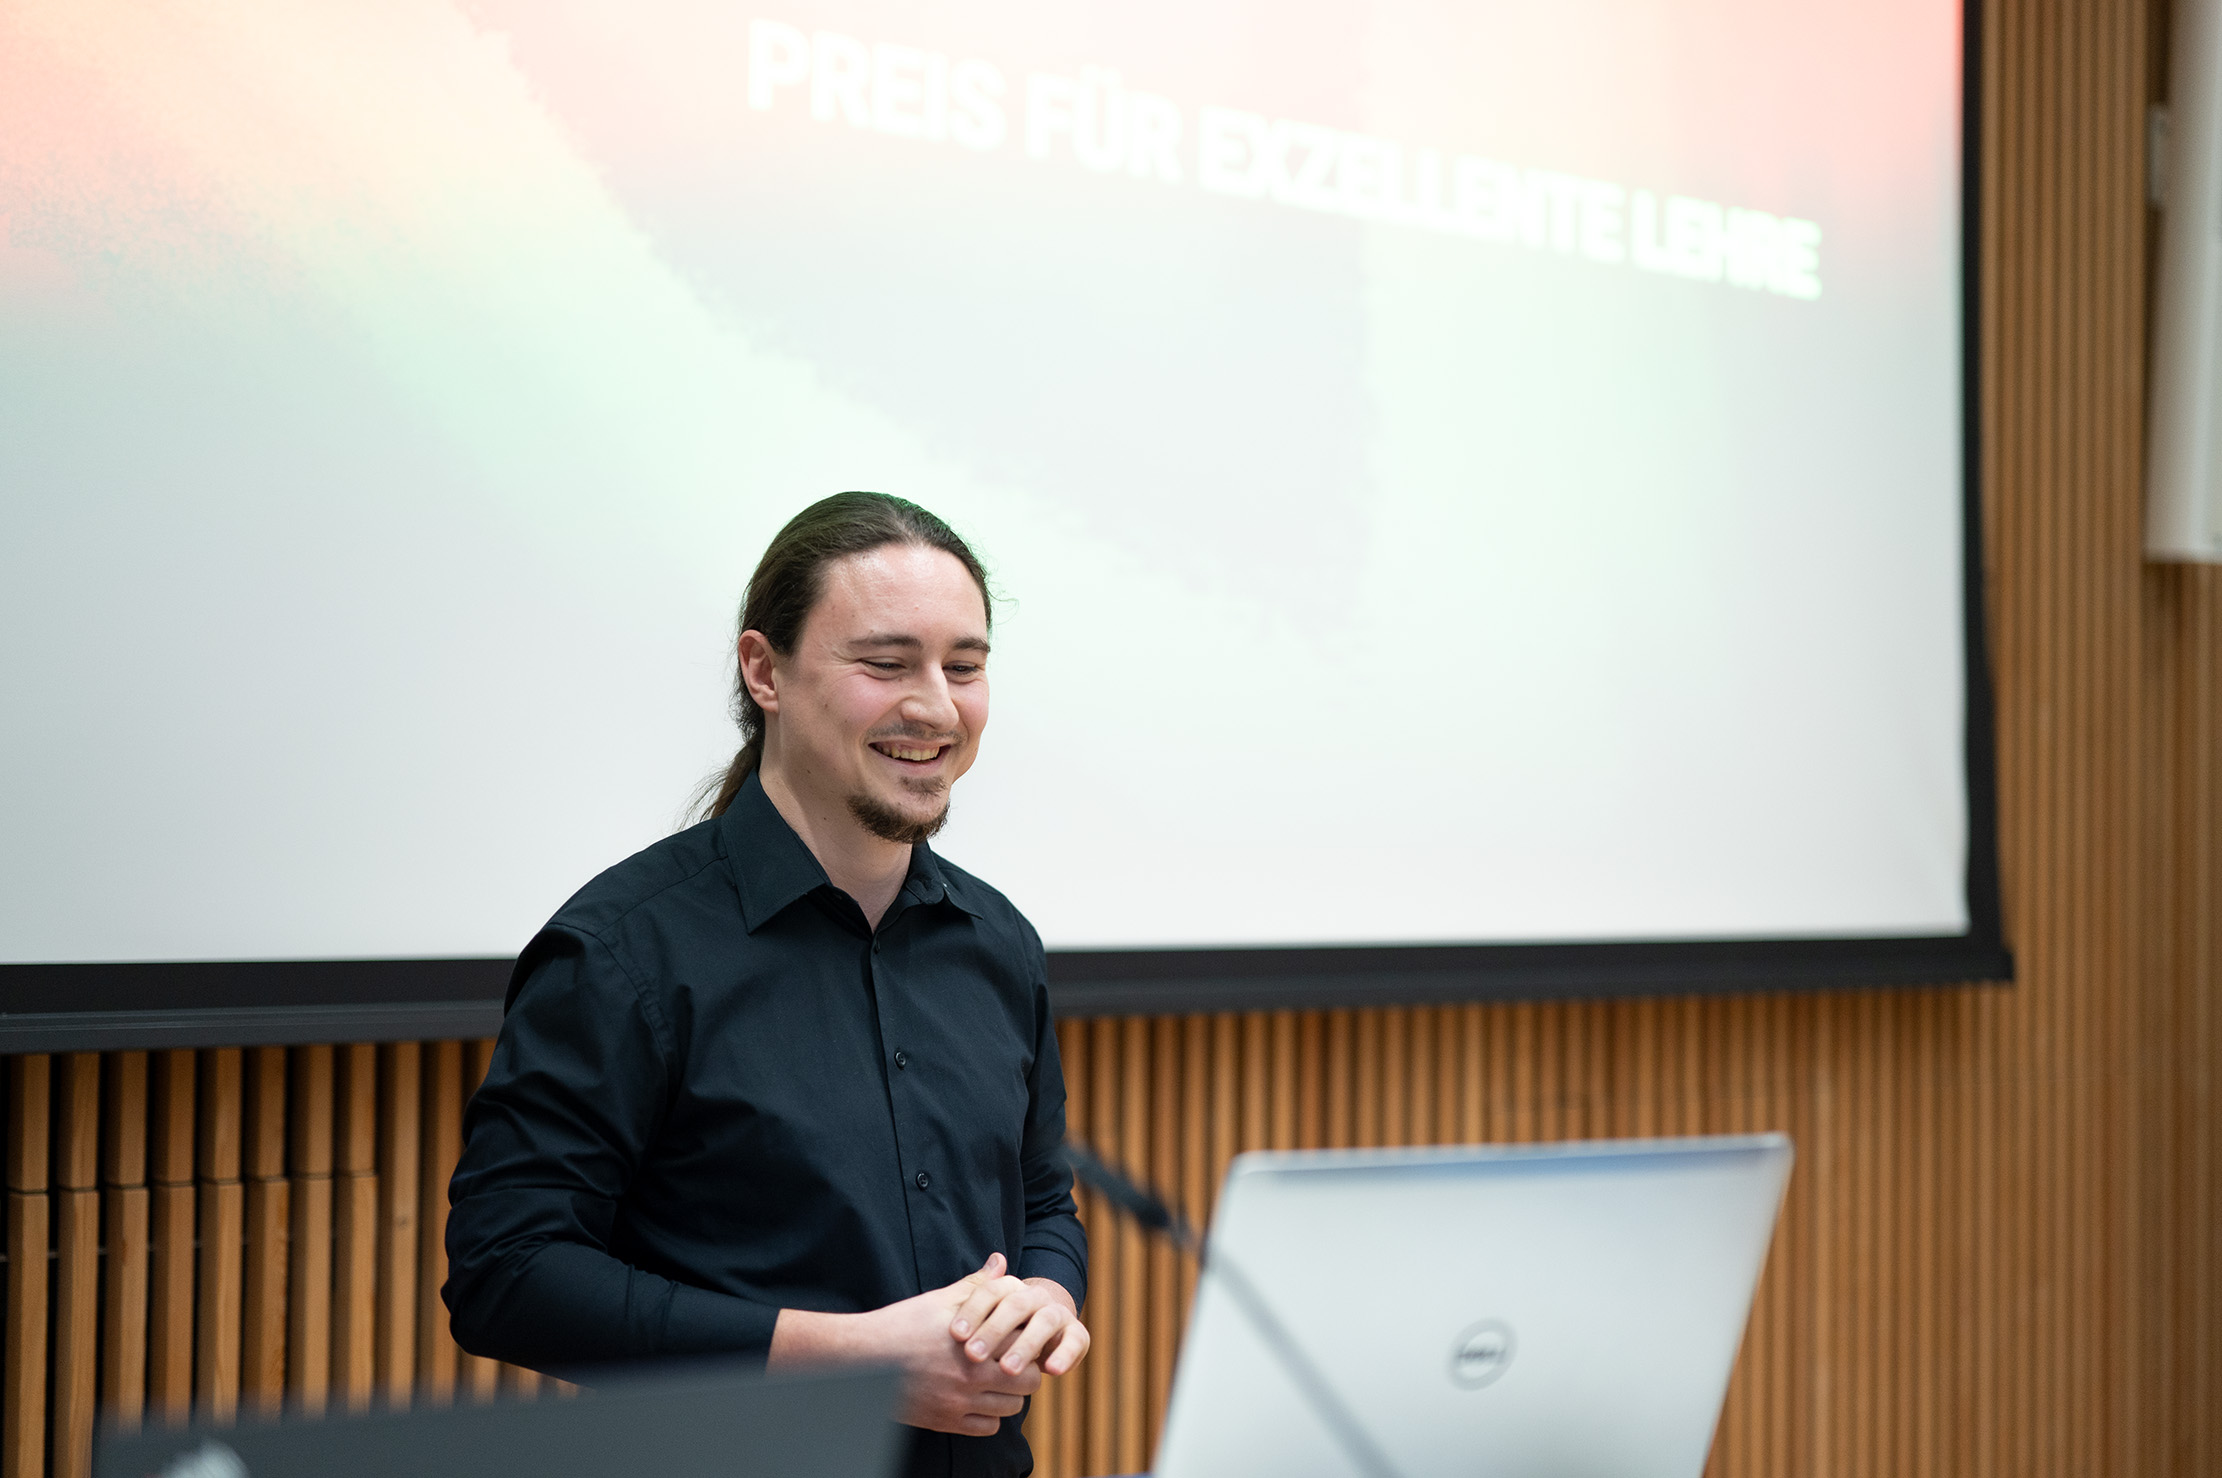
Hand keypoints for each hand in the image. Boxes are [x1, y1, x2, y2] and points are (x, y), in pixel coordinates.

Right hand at [859, 1255, 1046, 1435]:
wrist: (862, 1360)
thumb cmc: (902, 1325)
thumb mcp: (940, 1300)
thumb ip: (977, 1284)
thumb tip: (1001, 1262)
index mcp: (976, 1344)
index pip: (1026, 1345)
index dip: (1028, 1338)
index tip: (1021, 1334)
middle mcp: (971, 1378)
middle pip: (1028, 1382)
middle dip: (1027, 1369)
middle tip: (1015, 1359)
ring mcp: (959, 1404)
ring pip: (1011, 1408)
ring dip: (1010, 1394)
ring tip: (998, 1379)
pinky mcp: (945, 1422)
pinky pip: (988, 1428)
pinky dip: (990, 1416)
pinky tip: (979, 1398)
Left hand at [947, 1255, 1090, 1378]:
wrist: (1045, 1328)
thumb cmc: (1000, 1326)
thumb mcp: (979, 1313)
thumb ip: (970, 1294)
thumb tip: (978, 1266)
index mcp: (1010, 1288)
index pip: (991, 1291)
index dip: (973, 1311)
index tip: (954, 1335)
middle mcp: (1036, 1296)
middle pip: (1016, 1305)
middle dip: (994, 1330)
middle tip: (974, 1355)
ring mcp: (1058, 1314)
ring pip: (1044, 1323)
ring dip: (1026, 1345)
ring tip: (1007, 1370)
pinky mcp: (1076, 1335)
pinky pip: (1074, 1342)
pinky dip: (1066, 1355)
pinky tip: (1051, 1371)